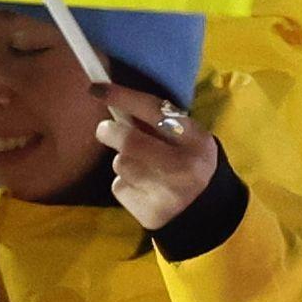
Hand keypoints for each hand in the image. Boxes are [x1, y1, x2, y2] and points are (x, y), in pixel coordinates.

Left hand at [98, 91, 216, 230]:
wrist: (203, 212)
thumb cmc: (190, 163)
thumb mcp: (188, 139)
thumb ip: (159, 122)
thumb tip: (117, 102)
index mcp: (197, 141)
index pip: (155, 111)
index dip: (124, 97)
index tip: (97, 89)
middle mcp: (184, 168)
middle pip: (129, 142)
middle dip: (110, 132)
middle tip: (105, 130)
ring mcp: (166, 194)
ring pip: (121, 164)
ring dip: (123, 161)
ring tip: (141, 168)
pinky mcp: (148, 213)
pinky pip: (119, 187)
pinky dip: (125, 184)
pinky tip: (143, 189)